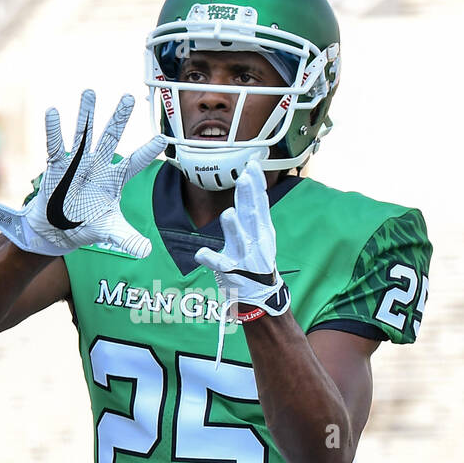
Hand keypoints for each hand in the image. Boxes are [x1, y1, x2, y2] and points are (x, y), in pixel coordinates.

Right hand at [0, 90, 164, 257]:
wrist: (58, 231)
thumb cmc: (86, 224)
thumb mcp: (109, 232)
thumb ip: (128, 239)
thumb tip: (146, 252)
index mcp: (115, 179)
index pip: (135, 163)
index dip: (147, 151)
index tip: (162, 137)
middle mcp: (98, 166)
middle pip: (110, 138)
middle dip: (119, 118)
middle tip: (129, 97)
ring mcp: (77, 164)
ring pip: (83, 134)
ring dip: (86, 114)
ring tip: (90, 91)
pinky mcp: (56, 168)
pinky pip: (55, 147)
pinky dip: (54, 131)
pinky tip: (53, 111)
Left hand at [194, 160, 289, 317]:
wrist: (260, 296)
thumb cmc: (256, 261)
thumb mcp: (261, 234)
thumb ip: (253, 210)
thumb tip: (248, 181)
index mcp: (262, 230)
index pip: (261, 203)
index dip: (257, 185)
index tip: (253, 165)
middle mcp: (256, 241)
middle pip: (252, 216)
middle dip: (249, 197)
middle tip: (245, 178)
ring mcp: (244, 258)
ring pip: (239, 240)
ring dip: (234, 228)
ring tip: (228, 214)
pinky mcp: (231, 273)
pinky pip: (219, 265)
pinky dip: (210, 259)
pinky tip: (201, 254)